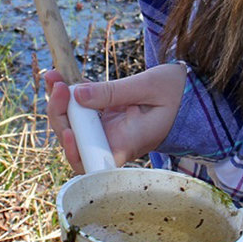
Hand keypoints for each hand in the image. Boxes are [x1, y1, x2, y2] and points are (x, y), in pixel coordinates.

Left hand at [45, 64, 187, 173]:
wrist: (189, 93)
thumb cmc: (177, 93)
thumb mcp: (148, 85)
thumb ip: (114, 91)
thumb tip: (77, 95)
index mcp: (129, 144)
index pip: (94, 165)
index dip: (75, 154)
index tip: (69, 133)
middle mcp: (114, 142)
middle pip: (75, 142)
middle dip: (60, 115)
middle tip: (58, 85)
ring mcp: (108, 130)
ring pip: (73, 126)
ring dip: (59, 103)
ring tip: (53, 76)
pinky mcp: (105, 117)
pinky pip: (80, 111)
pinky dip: (68, 96)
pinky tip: (60, 77)